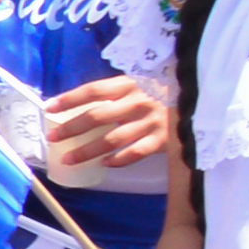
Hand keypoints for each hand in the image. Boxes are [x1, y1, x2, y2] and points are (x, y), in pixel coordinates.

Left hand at [35, 74, 172, 172]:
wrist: (199, 98)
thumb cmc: (159, 91)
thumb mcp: (137, 83)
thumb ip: (114, 92)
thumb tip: (76, 105)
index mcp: (129, 84)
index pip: (93, 91)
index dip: (70, 99)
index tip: (49, 108)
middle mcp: (138, 101)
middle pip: (98, 116)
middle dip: (72, 129)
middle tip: (53, 138)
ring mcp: (151, 121)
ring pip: (113, 139)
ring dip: (88, 151)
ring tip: (69, 159)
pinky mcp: (163, 139)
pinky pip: (136, 153)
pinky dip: (119, 160)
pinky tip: (105, 164)